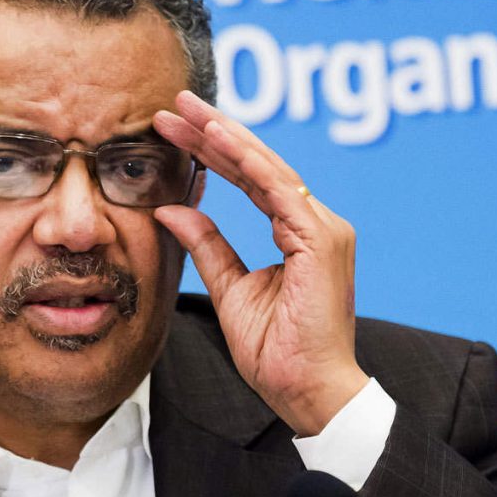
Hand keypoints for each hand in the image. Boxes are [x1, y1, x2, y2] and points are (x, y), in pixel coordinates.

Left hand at [153, 91, 368, 435]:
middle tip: (175, 104)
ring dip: (226, 138)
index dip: (213, 153)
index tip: (175, 131)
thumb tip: (172, 209)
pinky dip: (249, 163)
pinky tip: (219, 139)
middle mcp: (317, 223)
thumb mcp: (231, 290)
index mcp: (301, 234)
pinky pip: (279, 191)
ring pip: (269, 169)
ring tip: (189, 112)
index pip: (252, 180)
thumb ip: (208, 246)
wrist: (309, 392)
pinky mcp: (321, 240)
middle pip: (259, 166)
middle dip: (215, 133)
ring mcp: (323, 229)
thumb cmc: (278, 352)